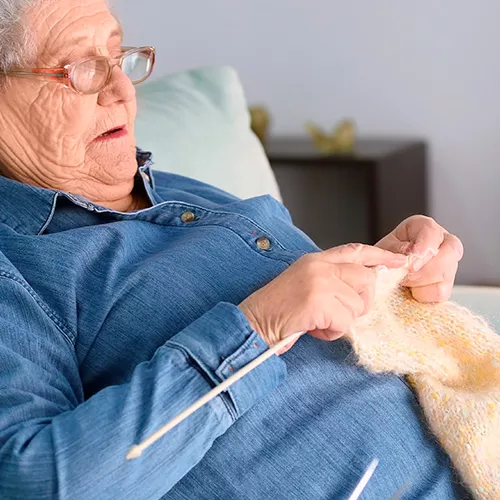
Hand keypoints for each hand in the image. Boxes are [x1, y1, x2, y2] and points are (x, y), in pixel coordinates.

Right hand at [239, 244, 406, 352]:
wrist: (253, 322)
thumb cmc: (279, 310)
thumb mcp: (305, 284)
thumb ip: (331, 279)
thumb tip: (361, 289)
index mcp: (316, 259)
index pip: (356, 251)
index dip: (380, 256)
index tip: (400, 260)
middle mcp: (319, 266)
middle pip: (365, 280)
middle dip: (359, 303)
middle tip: (338, 315)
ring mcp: (319, 281)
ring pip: (357, 305)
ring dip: (341, 321)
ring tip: (318, 322)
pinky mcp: (317, 301)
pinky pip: (345, 322)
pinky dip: (332, 332)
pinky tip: (314, 329)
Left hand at [376, 215, 463, 302]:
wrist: (380, 277)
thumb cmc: (381, 259)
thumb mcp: (382, 250)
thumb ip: (393, 249)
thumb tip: (408, 251)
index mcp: (423, 228)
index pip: (432, 231)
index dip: (425, 245)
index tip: (413, 259)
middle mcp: (441, 243)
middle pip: (450, 252)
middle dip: (425, 267)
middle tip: (405, 275)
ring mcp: (447, 265)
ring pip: (446, 274)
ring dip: (421, 282)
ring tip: (403, 282)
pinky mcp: (445, 286)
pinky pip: (440, 293)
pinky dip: (423, 295)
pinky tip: (411, 291)